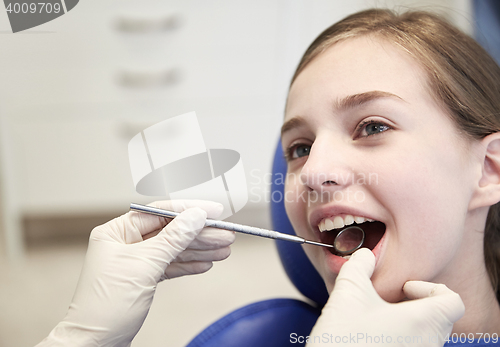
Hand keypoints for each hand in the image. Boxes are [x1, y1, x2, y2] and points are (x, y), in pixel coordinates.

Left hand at [37, 200, 233, 346]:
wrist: (95, 345)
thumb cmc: (106, 306)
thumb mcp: (145, 266)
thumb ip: (173, 239)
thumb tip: (195, 216)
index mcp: (116, 232)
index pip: (159, 212)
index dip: (189, 209)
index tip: (213, 210)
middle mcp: (124, 244)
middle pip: (170, 231)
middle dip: (199, 234)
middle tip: (225, 234)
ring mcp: (134, 262)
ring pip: (173, 250)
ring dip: (199, 250)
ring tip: (224, 249)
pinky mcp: (143, 279)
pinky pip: (170, 266)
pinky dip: (188, 265)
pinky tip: (206, 263)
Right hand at [307, 248, 464, 346]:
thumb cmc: (344, 340)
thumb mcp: (349, 291)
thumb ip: (359, 265)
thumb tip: (364, 255)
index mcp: (424, 322)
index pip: (452, 300)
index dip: (429, 287)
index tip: (404, 287)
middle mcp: (428, 344)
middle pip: (439, 317)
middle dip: (415, 303)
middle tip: (388, 299)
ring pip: (425, 335)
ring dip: (406, 322)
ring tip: (376, 317)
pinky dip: (398, 338)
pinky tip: (371, 335)